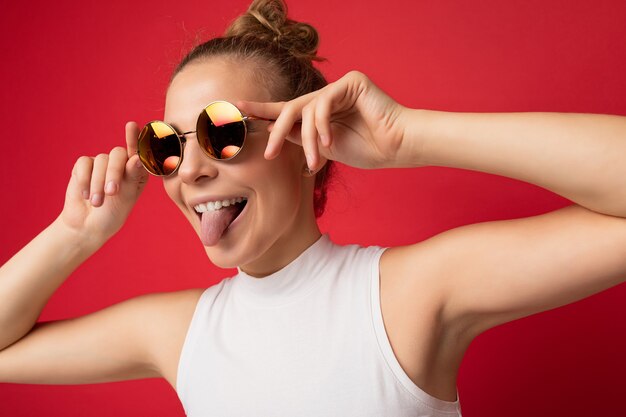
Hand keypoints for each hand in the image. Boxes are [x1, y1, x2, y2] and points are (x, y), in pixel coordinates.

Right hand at [58, 121, 148, 246]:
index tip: (132, 126)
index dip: (136, 138)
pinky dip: (84, 180)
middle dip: (114, 173)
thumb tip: (138, 157)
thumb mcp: (126, 196)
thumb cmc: (113, 213)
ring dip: (98, 183)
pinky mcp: (84, 166)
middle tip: (112, 192)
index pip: (139, 150)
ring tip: (97, 202)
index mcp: (137, 170)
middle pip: (118, 154)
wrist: (87, 225)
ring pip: (100, 160)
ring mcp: (102, 164)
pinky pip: (84, 164)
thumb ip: (132, 176)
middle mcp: (121, 164)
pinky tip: (84, 195)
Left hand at [238, 70, 417, 170]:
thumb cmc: (367, 150)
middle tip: (268, 153)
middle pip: (290, 109)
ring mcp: (338, 87)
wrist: (396, 147)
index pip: (286, 110)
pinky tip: (329, 142)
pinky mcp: (351, 81)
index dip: (261, 110)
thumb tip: (271, 131)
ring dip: (308, 140)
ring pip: (307, 110)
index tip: (236, 109)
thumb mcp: (324, 148)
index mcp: (320, 112)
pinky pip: (324, 103)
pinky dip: (322, 125)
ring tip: (316, 162)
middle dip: (277, 131)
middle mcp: (326, 96)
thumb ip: (301, 137)